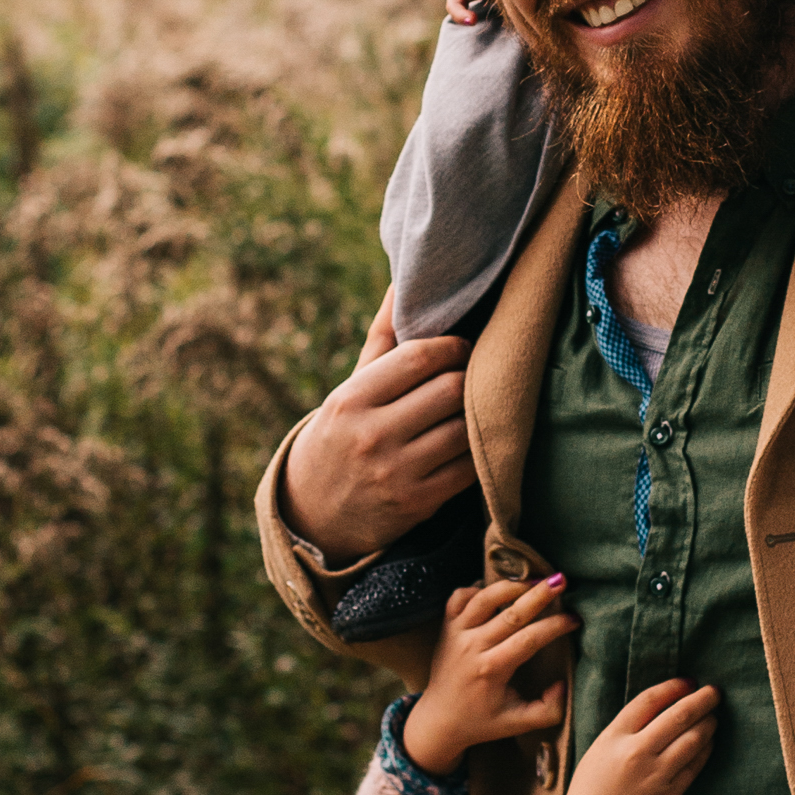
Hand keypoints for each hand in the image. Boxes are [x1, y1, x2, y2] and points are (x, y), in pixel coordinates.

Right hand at [282, 292, 473, 565]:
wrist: (313, 513)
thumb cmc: (343, 434)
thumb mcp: (352, 388)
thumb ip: (383, 337)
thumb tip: (404, 280)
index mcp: (352, 399)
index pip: (418, 357)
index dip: (452, 345)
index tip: (461, 346)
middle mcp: (371, 435)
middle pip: (450, 390)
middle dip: (471, 376)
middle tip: (477, 373)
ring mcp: (396, 473)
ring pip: (464, 429)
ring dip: (480, 413)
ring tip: (481, 404)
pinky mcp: (418, 504)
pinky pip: (468, 468)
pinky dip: (479, 451)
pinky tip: (476, 441)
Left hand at [399, 574, 578, 774]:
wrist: (439, 721)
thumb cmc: (482, 722)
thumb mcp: (518, 723)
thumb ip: (548, 710)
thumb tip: (564, 685)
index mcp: (491, 670)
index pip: (529, 639)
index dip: (555, 626)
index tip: (574, 619)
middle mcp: (472, 647)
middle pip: (511, 612)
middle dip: (539, 595)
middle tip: (561, 581)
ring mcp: (456, 634)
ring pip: (485, 598)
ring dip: (511, 584)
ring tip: (535, 579)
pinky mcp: (446, 627)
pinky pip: (459, 597)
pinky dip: (477, 588)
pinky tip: (498, 590)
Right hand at [487, 679, 720, 794]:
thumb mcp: (598, 753)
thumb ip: (624, 732)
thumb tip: (658, 711)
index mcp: (613, 738)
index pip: (649, 700)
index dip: (673, 687)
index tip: (687, 682)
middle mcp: (635, 752)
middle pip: (678, 715)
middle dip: (701, 700)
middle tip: (714, 692)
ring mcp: (655, 775)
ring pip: (692, 739)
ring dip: (707, 724)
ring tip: (713, 717)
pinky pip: (694, 766)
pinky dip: (705, 750)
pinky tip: (708, 743)